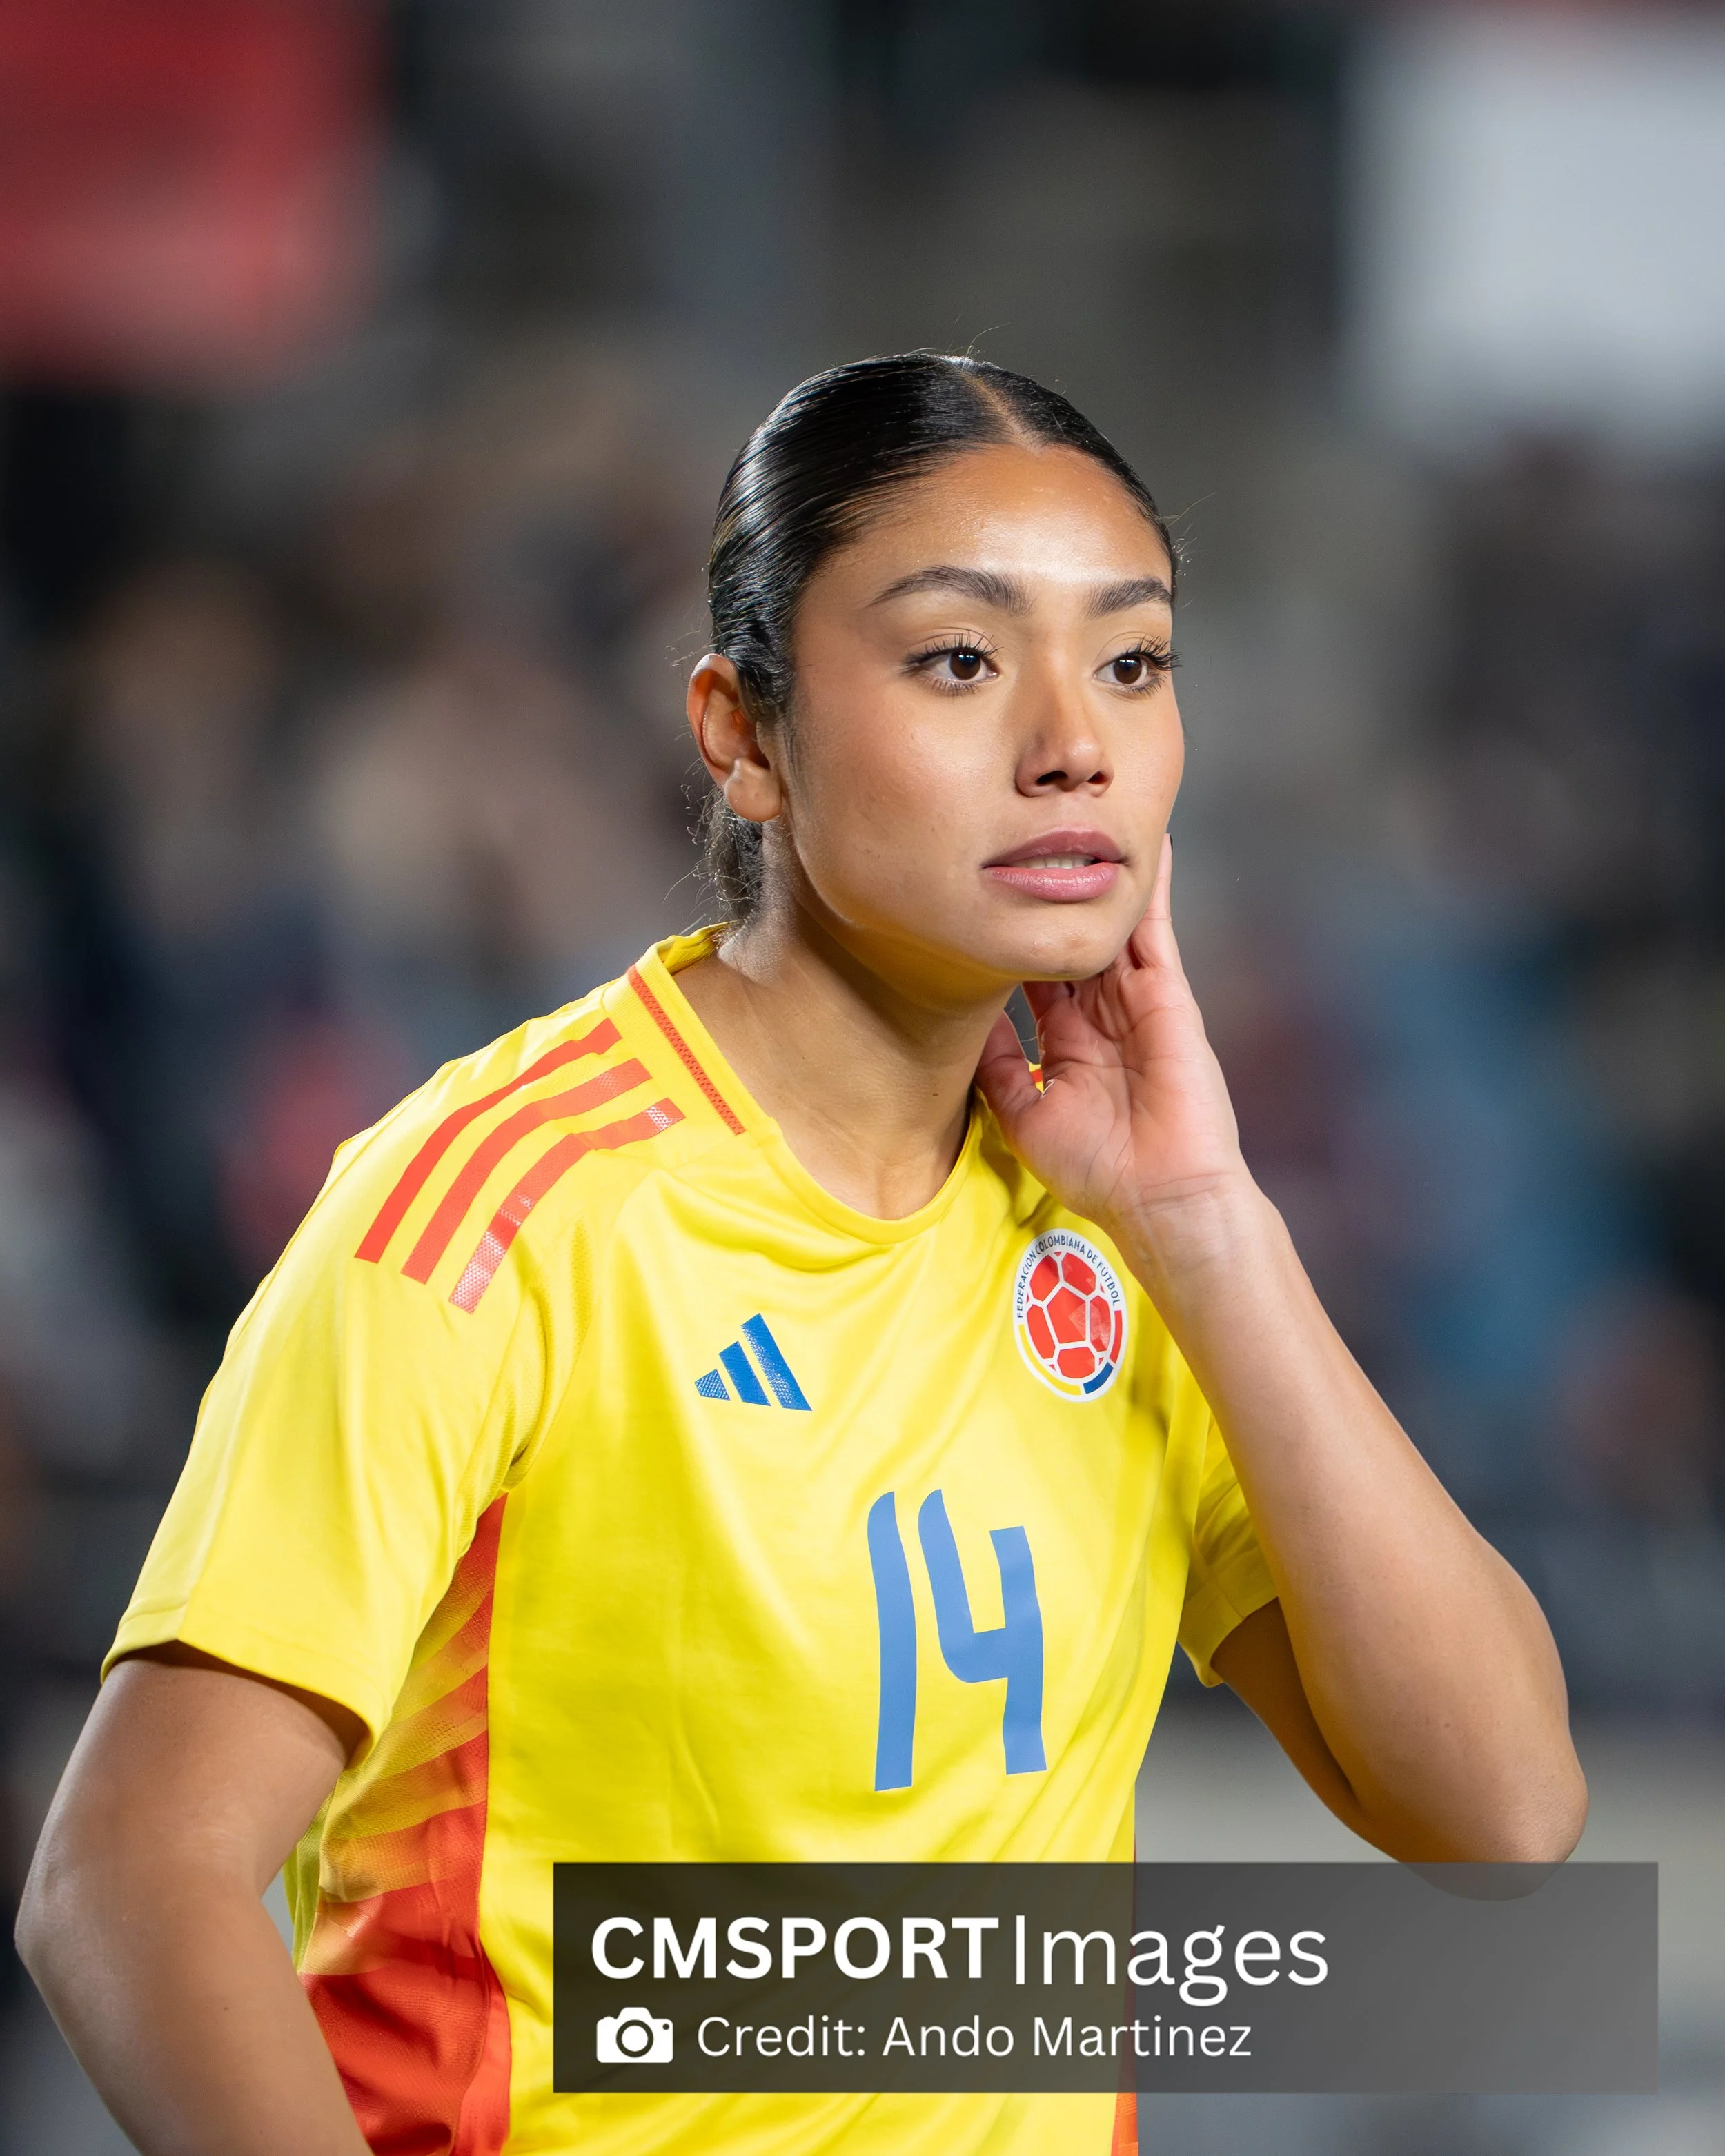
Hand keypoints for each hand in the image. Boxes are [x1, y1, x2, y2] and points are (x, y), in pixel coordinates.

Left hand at [975, 837, 1252, 1253]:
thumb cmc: (1097, 1170)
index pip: (1030, 974)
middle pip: (1067, 937)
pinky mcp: (1166, 993)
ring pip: (1109, 924)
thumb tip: (961, 1018)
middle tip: (1014, 838)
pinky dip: (1151, 885)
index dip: (1005, 939)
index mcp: (1066, 1042)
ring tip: (1075, 820)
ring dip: (1094, 876)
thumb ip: (994, 1067)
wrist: (1160, 1194)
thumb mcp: (1023, 1115)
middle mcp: (1100, 1013)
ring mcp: (1135, 999)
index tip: (971, 901)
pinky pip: (1154, 929)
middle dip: (1046, 895)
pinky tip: (1144, 840)